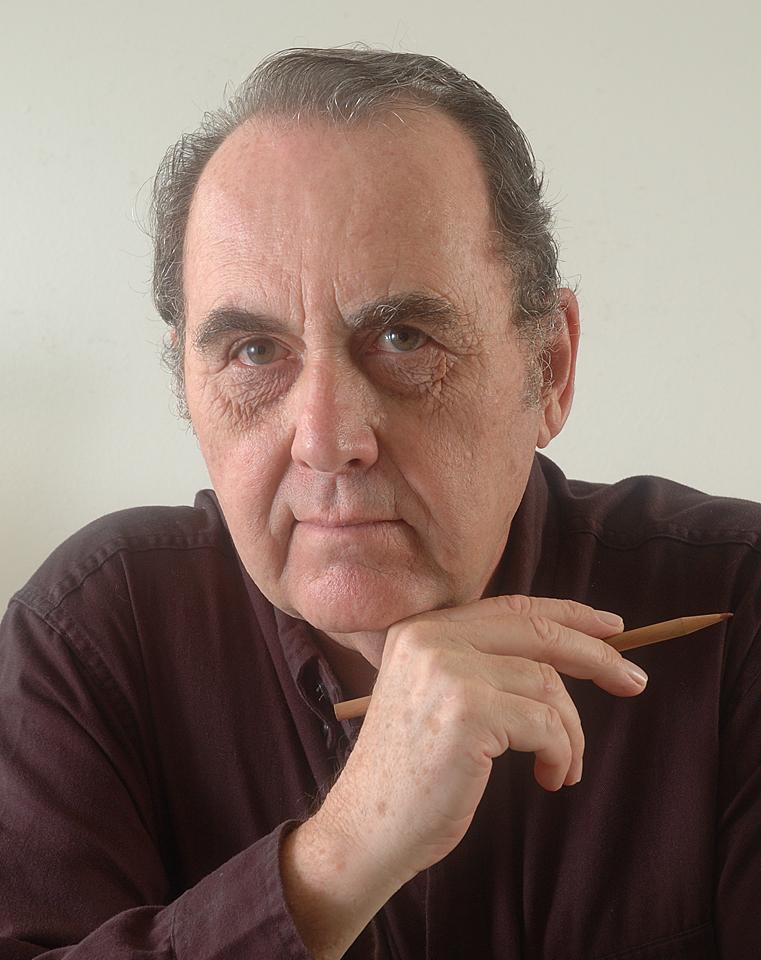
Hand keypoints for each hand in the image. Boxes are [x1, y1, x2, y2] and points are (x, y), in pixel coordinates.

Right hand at [316, 594, 646, 885]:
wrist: (367, 829)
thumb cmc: (412, 774)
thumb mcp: (438, 699)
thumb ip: (482, 664)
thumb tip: (566, 651)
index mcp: (423, 629)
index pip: (512, 607)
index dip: (569, 614)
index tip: (611, 628)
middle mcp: (431, 638)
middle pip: (538, 632)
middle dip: (597, 656)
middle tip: (636, 682)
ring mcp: (447, 671)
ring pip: (548, 684)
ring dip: (571, 731)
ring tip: (564, 767)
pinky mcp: (467, 712)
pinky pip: (546, 724)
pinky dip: (561, 754)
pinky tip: (549, 778)